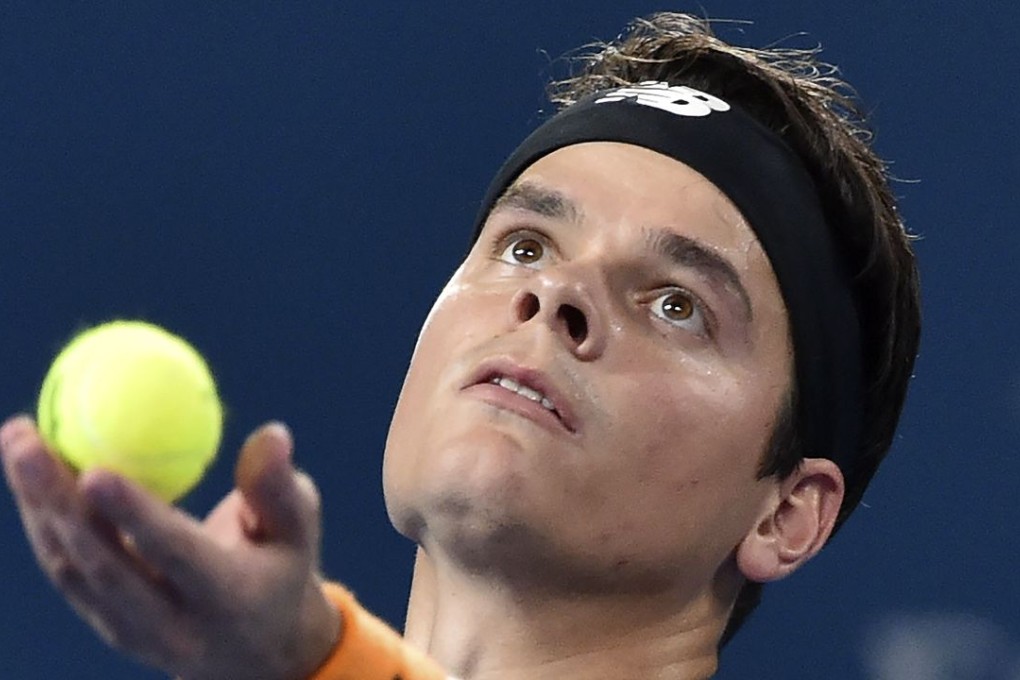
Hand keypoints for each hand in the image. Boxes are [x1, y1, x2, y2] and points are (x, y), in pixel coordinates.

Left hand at [0, 415, 340, 679]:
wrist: (258, 653)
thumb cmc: (283, 571)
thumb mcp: (299, 532)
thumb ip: (280, 488)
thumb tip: (271, 433)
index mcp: (226, 599)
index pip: (173, 556)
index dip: (133, 516)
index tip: (96, 469)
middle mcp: (171, 624)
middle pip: (102, 564)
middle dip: (56, 501)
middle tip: (27, 440)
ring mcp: (130, 630)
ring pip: (71, 567)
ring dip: (35, 504)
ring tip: (17, 438)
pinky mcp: (105, 622)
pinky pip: (66, 569)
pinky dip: (42, 520)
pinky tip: (29, 469)